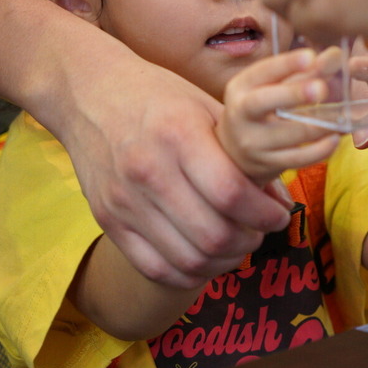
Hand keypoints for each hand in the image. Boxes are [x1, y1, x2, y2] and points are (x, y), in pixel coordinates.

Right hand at [59, 49, 294, 288]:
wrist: (87, 93)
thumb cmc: (155, 95)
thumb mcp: (204, 105)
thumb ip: (243, 151)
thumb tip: (280, 199)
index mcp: (178, 134)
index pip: (231, 193)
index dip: (264, 215)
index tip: (279, 215)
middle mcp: (148, 170)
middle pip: (212, 235)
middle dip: (250, 241)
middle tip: (261, 232)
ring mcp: (123, 200)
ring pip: (187, 260)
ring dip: (224, 262)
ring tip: (238, 246)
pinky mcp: (106, 219)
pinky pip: (154, 268)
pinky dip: (188, 275)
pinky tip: (206, 258)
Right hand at [217, 48, 340, 183]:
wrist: (235, 153)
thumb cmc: (262, 110)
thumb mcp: (273, 88)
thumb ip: (304, 72)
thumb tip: (337, 55)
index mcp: (241, 87)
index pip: (261, 72)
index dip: (286, 64)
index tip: (311, 56)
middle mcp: (240, 113)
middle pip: (262, 102)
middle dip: (293, 94)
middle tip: (321, 88)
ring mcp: (252, 142)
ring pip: (287, 134)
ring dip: (317, 126)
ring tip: (341, 117)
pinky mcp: (266, 164)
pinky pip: (297, 158)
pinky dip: (319, 150)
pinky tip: (335, 139)